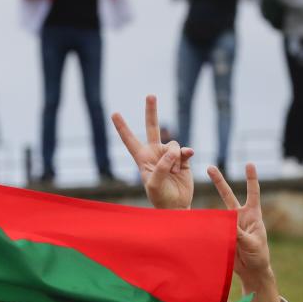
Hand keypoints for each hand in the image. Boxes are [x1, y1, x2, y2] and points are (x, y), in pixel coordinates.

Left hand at [112, 95, 193, 209]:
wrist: (176, 205)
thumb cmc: (160, 197)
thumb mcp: (154, 184)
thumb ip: (162, 166)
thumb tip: (175, 150)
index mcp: (142, 158)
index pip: (129, 140)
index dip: (122, 127)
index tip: (114, 114)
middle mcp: (155, 153)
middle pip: (152, 128)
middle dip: (151, 111)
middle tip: (150, 95)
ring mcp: (169, 155)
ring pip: (174, 144)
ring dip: (175, 158)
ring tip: (174, 172)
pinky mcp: (182, 158)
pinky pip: (185, 150)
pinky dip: (186, 154)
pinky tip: (188, 157)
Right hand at [207, 163, 270, 289]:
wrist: (252, 271)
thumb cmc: (259, 256)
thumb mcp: (252, 244)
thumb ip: (240, 233)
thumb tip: (228, 223)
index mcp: (253, 215)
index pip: (252, 193)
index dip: (251, 178)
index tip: (249, 164)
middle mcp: (240, 217)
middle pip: (228, 195)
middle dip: (219, 181)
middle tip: (210, 167)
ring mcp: (230, 225)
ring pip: (217, 210)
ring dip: (209, 207)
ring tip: (201, 208)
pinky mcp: (222, 234)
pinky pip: (212, 226)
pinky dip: (205, 224)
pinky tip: (196, 221)